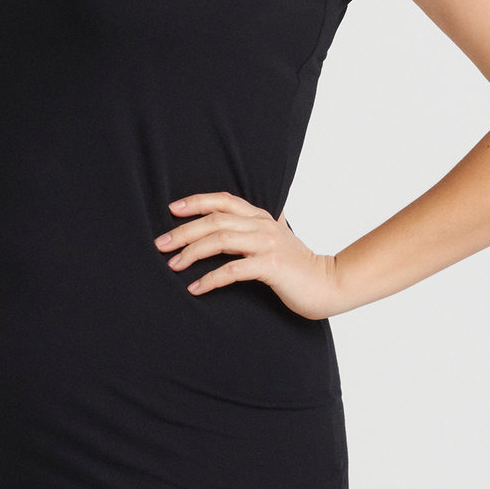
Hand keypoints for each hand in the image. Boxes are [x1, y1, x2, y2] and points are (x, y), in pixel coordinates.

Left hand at [154, 192, 350, 320]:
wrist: (328, 285)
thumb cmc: (298, 266)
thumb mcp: (278, 238)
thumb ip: (261, 226)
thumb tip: (246, 216)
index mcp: (261, 216)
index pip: (223, 200)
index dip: (196, 201)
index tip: (172, 209)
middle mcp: (263, 225)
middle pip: (215, 220)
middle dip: (183, 231)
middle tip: (161, 244)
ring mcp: (267, 244)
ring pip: (220, 240)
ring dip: (191, 253)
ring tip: (172, 265)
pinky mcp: (270, 267)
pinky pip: (232, 270)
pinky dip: (210, 279)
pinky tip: (195, 288)